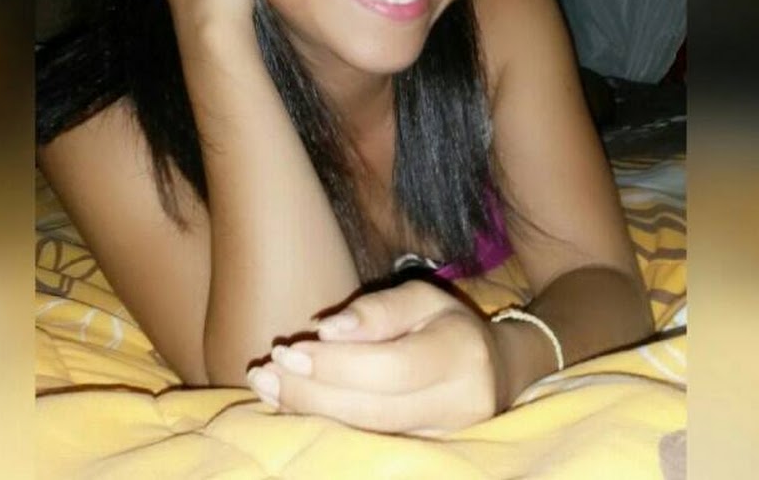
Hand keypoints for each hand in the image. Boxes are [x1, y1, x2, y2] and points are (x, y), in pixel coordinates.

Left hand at [246, 280, 508, 435]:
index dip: (337, 364)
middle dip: (312, 393)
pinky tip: (292, 407)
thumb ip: (378, 311)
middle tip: (265, 372)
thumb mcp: (420, 298)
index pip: (392, 367)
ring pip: (369, 435)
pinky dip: (326, 427)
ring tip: (267, 387)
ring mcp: (447, 440)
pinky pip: (370, 446)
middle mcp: (460, 404)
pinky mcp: (428, 459)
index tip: (289, 350)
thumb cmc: (446, 324)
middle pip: (375, 410)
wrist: (494, 371)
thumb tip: (328, 331)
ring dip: (310, 414)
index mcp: (460, 353)